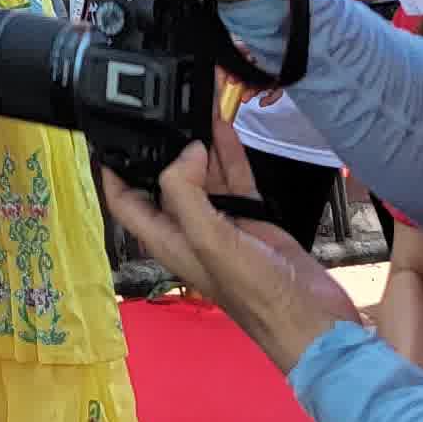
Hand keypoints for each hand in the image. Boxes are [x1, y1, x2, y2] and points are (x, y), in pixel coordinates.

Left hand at [98, 130, 364, 374]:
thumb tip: (186, 152)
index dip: (112, 171)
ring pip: (203, 174)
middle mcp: (189, 230)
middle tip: (163, 106)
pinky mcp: (250, 219)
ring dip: (200, 142)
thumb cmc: (257, 294)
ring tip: (196, 103)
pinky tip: (223, 126)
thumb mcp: (210, 241)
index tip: (108, 136)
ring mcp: (221, 224)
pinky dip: (229, 153)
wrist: (313, 317)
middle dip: (164, 146)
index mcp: (167, 241)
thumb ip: (186, 193)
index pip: (125, 202)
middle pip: (165, 180)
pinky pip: (234, 178)